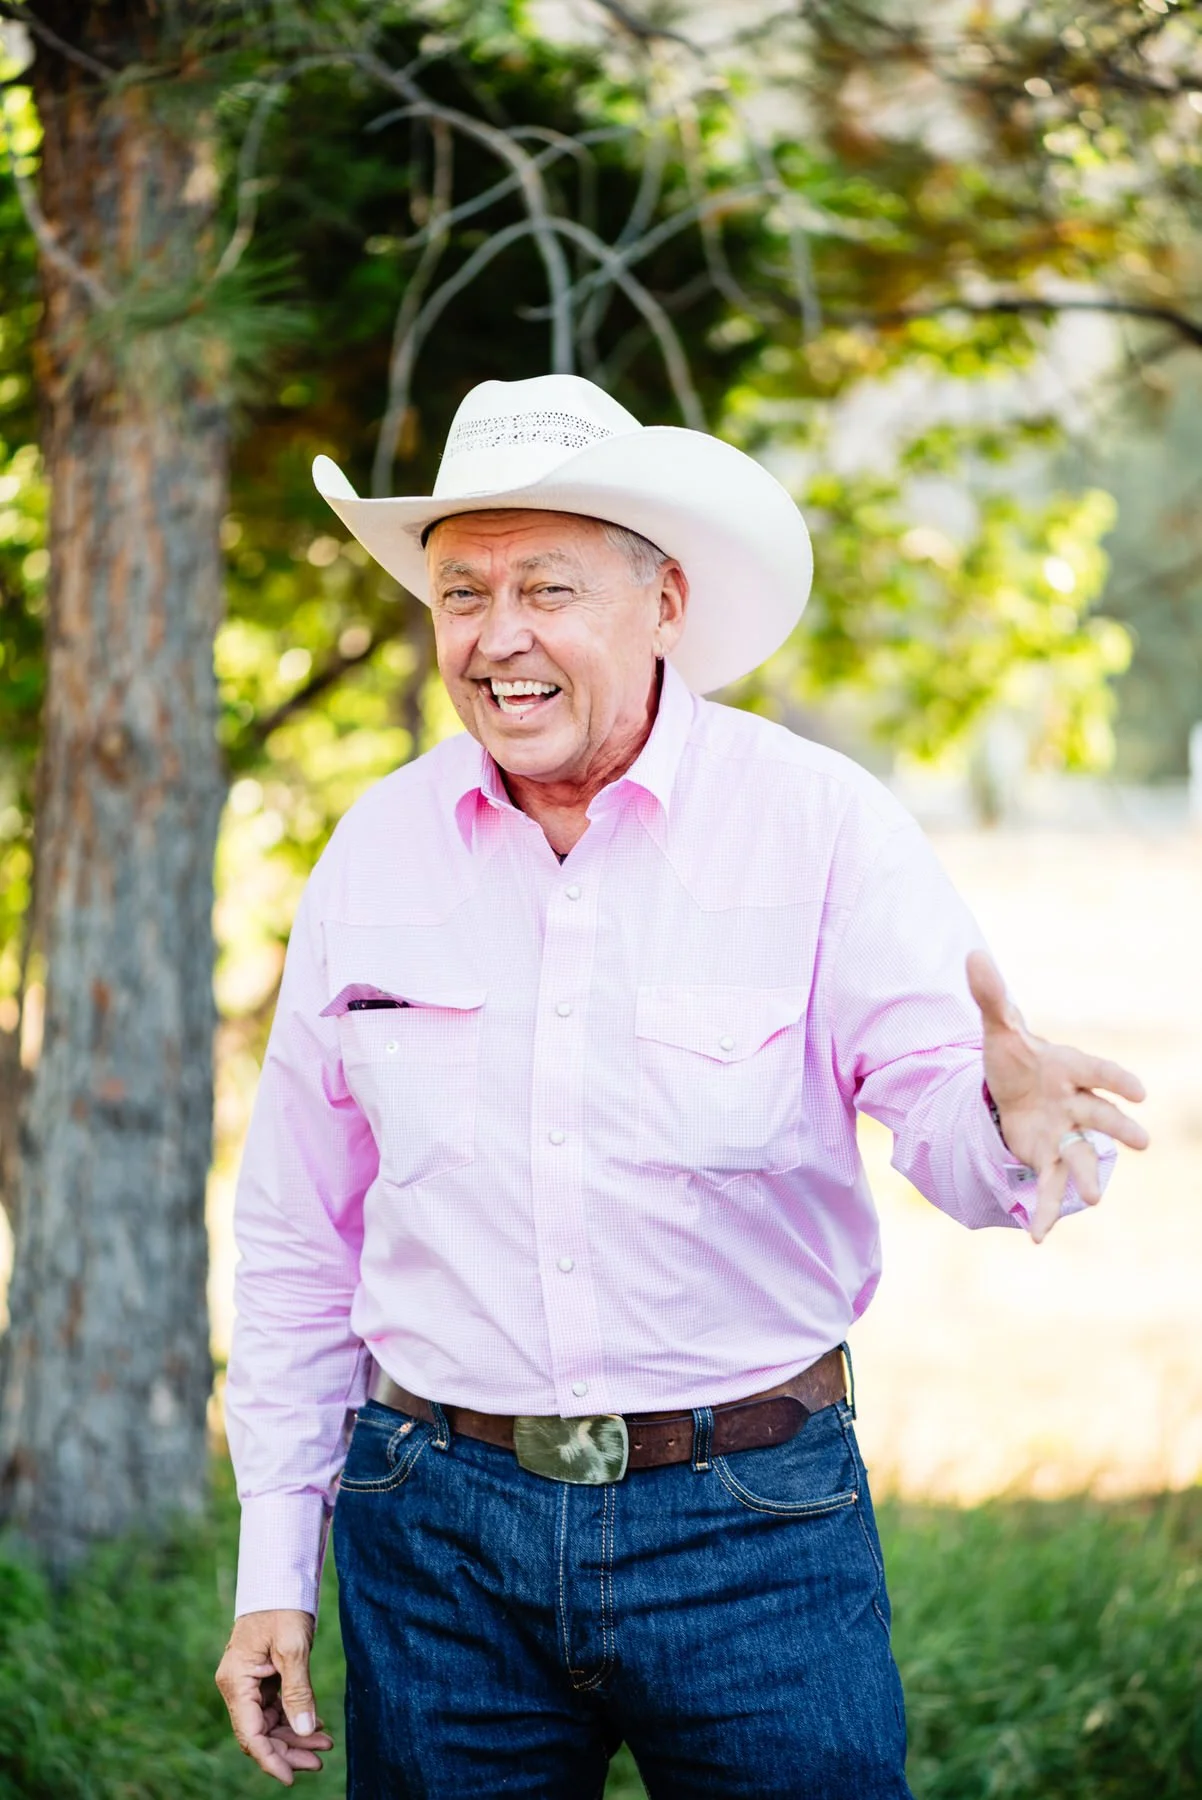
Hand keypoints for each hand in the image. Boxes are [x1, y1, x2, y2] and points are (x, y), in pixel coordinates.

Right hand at [215, 1608, 332, 1784]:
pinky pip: (276, 1708)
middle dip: (288, 1750)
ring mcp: (249, 1682)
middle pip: (260, 1733)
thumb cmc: (283, 1606)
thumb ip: (298, 1692)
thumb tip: (305, 1732)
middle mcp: (238, 1685)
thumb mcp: (293, 1648)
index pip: (250, 1734)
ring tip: (324, 1745)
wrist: (280, 1577)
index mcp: (236, 1681)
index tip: (291, 1778)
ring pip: (269, 1723)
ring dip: (295, 1736)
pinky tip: (316, 1726)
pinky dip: (295, 1718)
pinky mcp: (262, 1677)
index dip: (271, 1759)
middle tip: (319, 1761)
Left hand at [966, 949, 1148, 1244]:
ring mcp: (1062, 1134)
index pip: (1098, 1071)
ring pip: (1080, 1156)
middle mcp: (1074, 1104)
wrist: (1009, 1089)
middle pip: (1101, 1117)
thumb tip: (974, 955)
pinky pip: (1048, 1187)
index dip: (1117, 1080)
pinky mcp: (1044, 1157)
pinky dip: (1045, 1211)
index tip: (1140, 1091)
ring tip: (1094, 1198)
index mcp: (1068, 1068)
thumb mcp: (998, 1028)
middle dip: (1119, 1129)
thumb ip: (990, 995)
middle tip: (1141, 1142)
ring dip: (1087, 1177)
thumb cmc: (1014, 1057)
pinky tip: (1037, 1235)